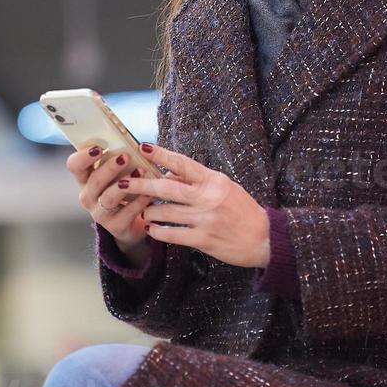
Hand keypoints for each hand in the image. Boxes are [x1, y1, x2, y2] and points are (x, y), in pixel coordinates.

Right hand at [66, 144, 152, 259]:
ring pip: (108, 198)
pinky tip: (149, 193)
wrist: (133, 223)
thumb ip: (119, 158)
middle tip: (125, 156)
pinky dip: (139, 201)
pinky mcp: (115, 226)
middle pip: (93, 181)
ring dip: (125, 184)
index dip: (83, 156)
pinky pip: (126, 213)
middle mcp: (88, 196)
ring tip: (140, 171)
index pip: (74, 165)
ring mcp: (100, 213)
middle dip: (109, 168)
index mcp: (86, 179)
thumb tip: (133, 142)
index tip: (98, 148)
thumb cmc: (125, 190)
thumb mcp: (118, 173)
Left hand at [121, 144, 270, 268]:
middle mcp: (208, 197)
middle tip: (122, 182)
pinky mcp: (203, 239)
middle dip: (141, 184)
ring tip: (142, 211)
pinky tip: (151, 230)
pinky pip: (172, 234)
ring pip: (165, 212)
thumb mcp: (225, 187)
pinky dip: (158, 232)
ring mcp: (205, 219)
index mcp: (214, 180)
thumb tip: (170, 173)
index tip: (142, 147)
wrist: (264, 238)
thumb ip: (199, 180)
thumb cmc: (243, 209)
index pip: (182, 163)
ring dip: (149, 212)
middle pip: (167, 188)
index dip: (161, 155)